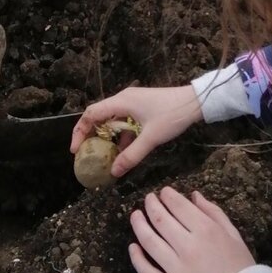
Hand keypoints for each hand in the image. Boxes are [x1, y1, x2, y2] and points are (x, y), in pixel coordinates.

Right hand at [70, 86, 203, 176]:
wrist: (195, 102)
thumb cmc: (172, 115)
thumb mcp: (151, 139)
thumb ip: (131, 156)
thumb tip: (113, 172)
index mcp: (121, 102)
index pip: (91, 114)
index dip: (80, 131)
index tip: (76, 150)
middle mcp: (123, 99)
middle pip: (99, 116)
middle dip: (91, 135)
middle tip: (86, 154)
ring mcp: (133, 103)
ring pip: (112, 120)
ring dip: (107, 137)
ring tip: (104, 157)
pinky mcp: (141, 108)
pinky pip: (124, 122)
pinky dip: (121, 136)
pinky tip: (124, 151)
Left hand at [129, 188, 254, 272]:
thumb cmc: (240, 268)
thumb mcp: (234, 235)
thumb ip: (213, 213)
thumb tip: (193, 195)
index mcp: (206, 231)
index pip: (179, 206)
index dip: (168, 196)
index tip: (163, 192)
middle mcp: (188, 247)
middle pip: (161, 220)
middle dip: (151, 205)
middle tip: (148, 199)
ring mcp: (176, 269)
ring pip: (149, 242)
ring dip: (139, 225)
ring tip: (135, 216)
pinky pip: (147, 272)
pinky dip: (137, 258)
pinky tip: (133, 247)